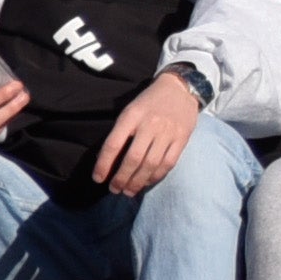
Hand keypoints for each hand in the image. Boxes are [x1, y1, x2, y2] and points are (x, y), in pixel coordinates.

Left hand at [92, 70, 205, 201]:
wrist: (179, 88)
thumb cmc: (149, 102)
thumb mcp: (130, 111)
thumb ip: (120, 133)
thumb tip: (107, 162)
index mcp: (132, 116)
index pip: (113, 144)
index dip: (103, 164)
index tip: (98, 179)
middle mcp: (150, 124)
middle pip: (133, 159)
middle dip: (121, 178)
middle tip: (114, 190)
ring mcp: (168, 132)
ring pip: (151, 164)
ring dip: (138, 182)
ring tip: (128, 191)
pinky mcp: (182, 138)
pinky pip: (168, 163)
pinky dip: (156, 176)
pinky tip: (147, 182)